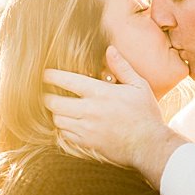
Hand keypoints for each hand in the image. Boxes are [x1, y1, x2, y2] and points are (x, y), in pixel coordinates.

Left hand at [43, 46, 188, 184]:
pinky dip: (63, 128)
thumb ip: (122, 67)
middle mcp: (89, 110)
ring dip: (55, 113)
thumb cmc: (145, 114)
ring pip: (57, 120)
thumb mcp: (138, 86)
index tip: (45, 74)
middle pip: (54, 102)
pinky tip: (69, 123)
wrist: (149, 145)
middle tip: (46, 93)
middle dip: (46, 96)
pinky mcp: (87, 143)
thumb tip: (110, 49)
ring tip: (58, 108)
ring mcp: (86, 129)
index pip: (67, 81)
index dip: (51, 76)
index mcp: (100, 93)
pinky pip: (64, 135)